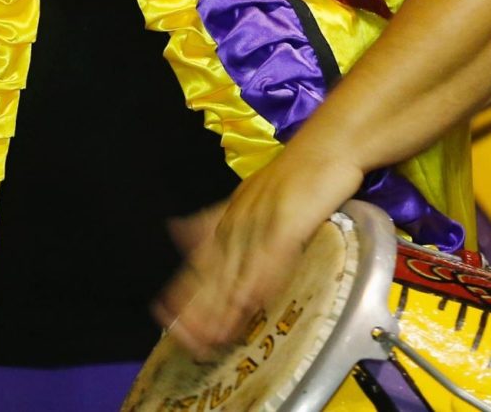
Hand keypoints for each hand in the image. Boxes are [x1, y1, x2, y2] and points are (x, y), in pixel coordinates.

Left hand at [154, 135, 362, 358]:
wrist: (325, 147)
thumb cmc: (291, 175)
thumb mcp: (244, 197)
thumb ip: (214, 218)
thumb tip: (176, 229)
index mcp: (227, 221)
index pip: (198, 263)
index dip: (183, 293)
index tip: (165, 319)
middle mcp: (237, 224)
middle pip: (213, 275)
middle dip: (201, 312)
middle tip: (190, 343)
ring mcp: (260, 224)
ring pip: (238, 275)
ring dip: (225, 310)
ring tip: (213, 339)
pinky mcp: (286, 225)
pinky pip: (270, 262)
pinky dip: (259, 286)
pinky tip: (250, 306)